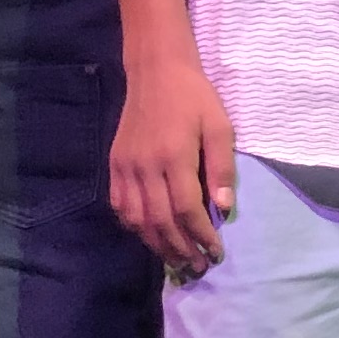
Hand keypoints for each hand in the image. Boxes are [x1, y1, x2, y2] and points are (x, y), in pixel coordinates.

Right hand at [110, 55, 235, 277]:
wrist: (155, 70)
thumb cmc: (194, 96)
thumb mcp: (219, 125)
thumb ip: (221, 167)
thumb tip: (224, 208)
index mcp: (174, 156)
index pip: (187, 209)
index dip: (202, 235)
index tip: (216, 251)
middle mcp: (145, 166)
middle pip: (161, 221)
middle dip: (182, 249)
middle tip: (198, 267)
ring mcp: (125, 167)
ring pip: (137, 219)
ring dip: (157, 245)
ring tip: (177, 259)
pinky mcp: (114, 164)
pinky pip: (119, 205)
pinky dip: (134, 226)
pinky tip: (150, 236)